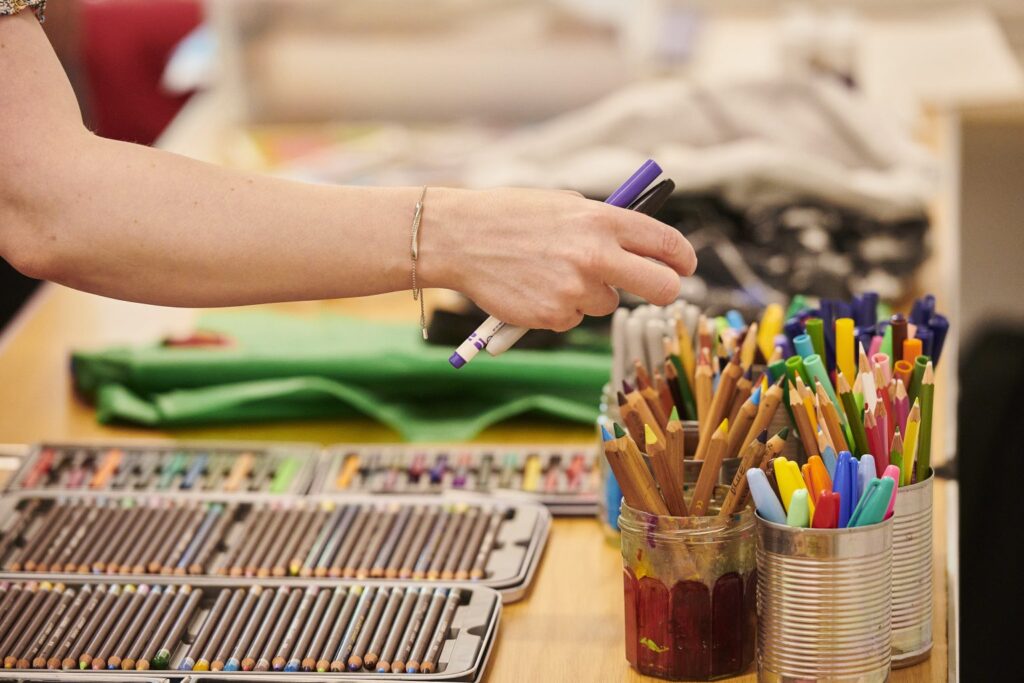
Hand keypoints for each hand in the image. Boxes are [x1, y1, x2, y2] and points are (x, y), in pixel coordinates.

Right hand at [421, 187, 697, 330]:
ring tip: (551, 271)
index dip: (683, 258)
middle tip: (658, 289)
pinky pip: (573, 318)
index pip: (666, 243)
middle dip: (666, 290)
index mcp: (602, 220)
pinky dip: (559, 308)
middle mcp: (596, 256)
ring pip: (607, 303)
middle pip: (662, 287)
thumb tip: (642, 244)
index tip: (684, 266)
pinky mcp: (554, 316)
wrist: (459, 238)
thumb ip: (604, 224)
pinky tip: (534, 287)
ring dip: (590, 293)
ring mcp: (575, 290)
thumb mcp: (564, 205)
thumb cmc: (510, 216)